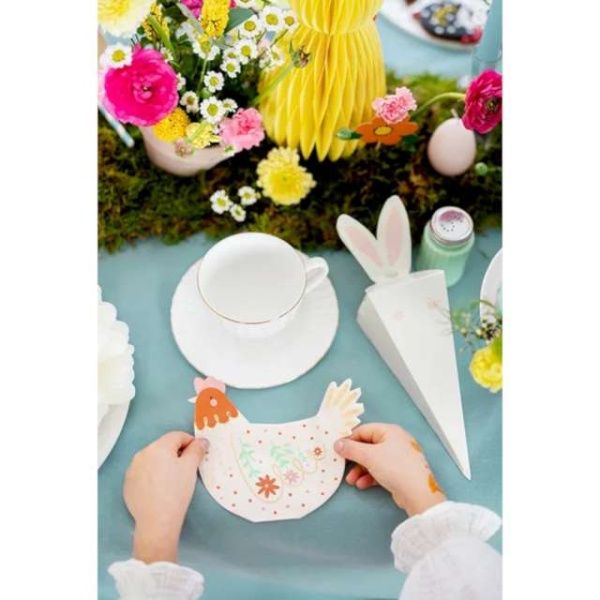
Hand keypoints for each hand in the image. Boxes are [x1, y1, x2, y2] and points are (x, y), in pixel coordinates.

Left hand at [123, 431, 207, 562]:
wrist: (157, 521)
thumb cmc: (176, 491)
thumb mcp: (191, 468)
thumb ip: (197, 450)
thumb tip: (201, 441)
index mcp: (158, 447)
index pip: (177, 436)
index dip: (190, 442)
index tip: (197, 454)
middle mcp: (142, 453)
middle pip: (164, 446)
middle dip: (176, 453)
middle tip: (186, 469)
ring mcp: (133, 469)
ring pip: (153, 459)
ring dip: (163, 463)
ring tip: (172, 480)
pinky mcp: (128, 483)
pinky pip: (143, 472)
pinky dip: (152, 475)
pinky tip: (159, 489)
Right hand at [334, 423, 445, 516]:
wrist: (418, 493)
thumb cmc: (395, 468)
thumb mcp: (369, 456)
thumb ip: (351, 449)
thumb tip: (337, 443)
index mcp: (390, 431)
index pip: (364, 430)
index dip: (349, 439)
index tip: (337, 449)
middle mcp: (394, 441)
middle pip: (367, 446)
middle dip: (354, 459)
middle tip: (342, 467)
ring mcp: (397, 457)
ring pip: (372, 460)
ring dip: (360, 470)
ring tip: (351, 481)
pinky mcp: (398, 472)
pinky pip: (380, 470)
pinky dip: (369, 476)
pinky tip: (362, 485)